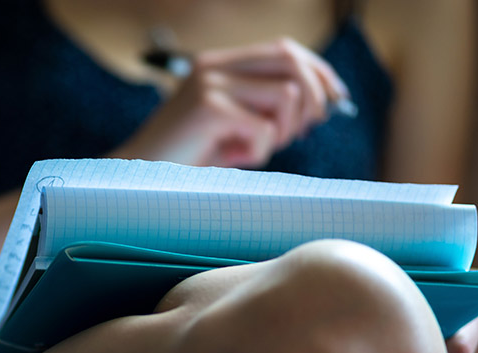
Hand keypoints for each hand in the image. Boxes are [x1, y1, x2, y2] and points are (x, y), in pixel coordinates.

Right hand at [112, 38, 350, 167]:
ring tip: (255, 148)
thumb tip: (323, 103)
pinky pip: (264, 129)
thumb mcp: (232, 124)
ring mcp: (211, 84)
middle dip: (313, 100)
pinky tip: (235, 158)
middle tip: (299, 133)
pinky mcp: (209, 109)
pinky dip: (259, 152)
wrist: (141, 176)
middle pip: (294, 63)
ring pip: (287, 95)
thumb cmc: (188, 157)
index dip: (319, 72)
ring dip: (283, 131)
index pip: (286, 49)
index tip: (337, 100)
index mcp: (219, 63)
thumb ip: (266, 106)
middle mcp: (215, 66)